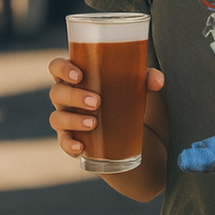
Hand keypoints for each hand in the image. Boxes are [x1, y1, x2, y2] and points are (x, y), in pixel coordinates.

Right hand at [48, 57, 164, 157]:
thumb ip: (149, 78)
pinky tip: (81, 147)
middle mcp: (68, 95)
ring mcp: (68, 117)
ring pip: (57, 117)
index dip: (62, 69)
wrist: (139, 129)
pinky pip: (64, 141)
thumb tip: (157, 81)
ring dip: (73, 120)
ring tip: (93, 123)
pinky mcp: (74, 137)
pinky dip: (68, 144)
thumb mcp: (141, 85)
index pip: (57, 67)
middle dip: (74, 96)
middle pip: (57, 92)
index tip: (79, 76)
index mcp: (78, 76)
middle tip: (97, 102)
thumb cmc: (130, 95)